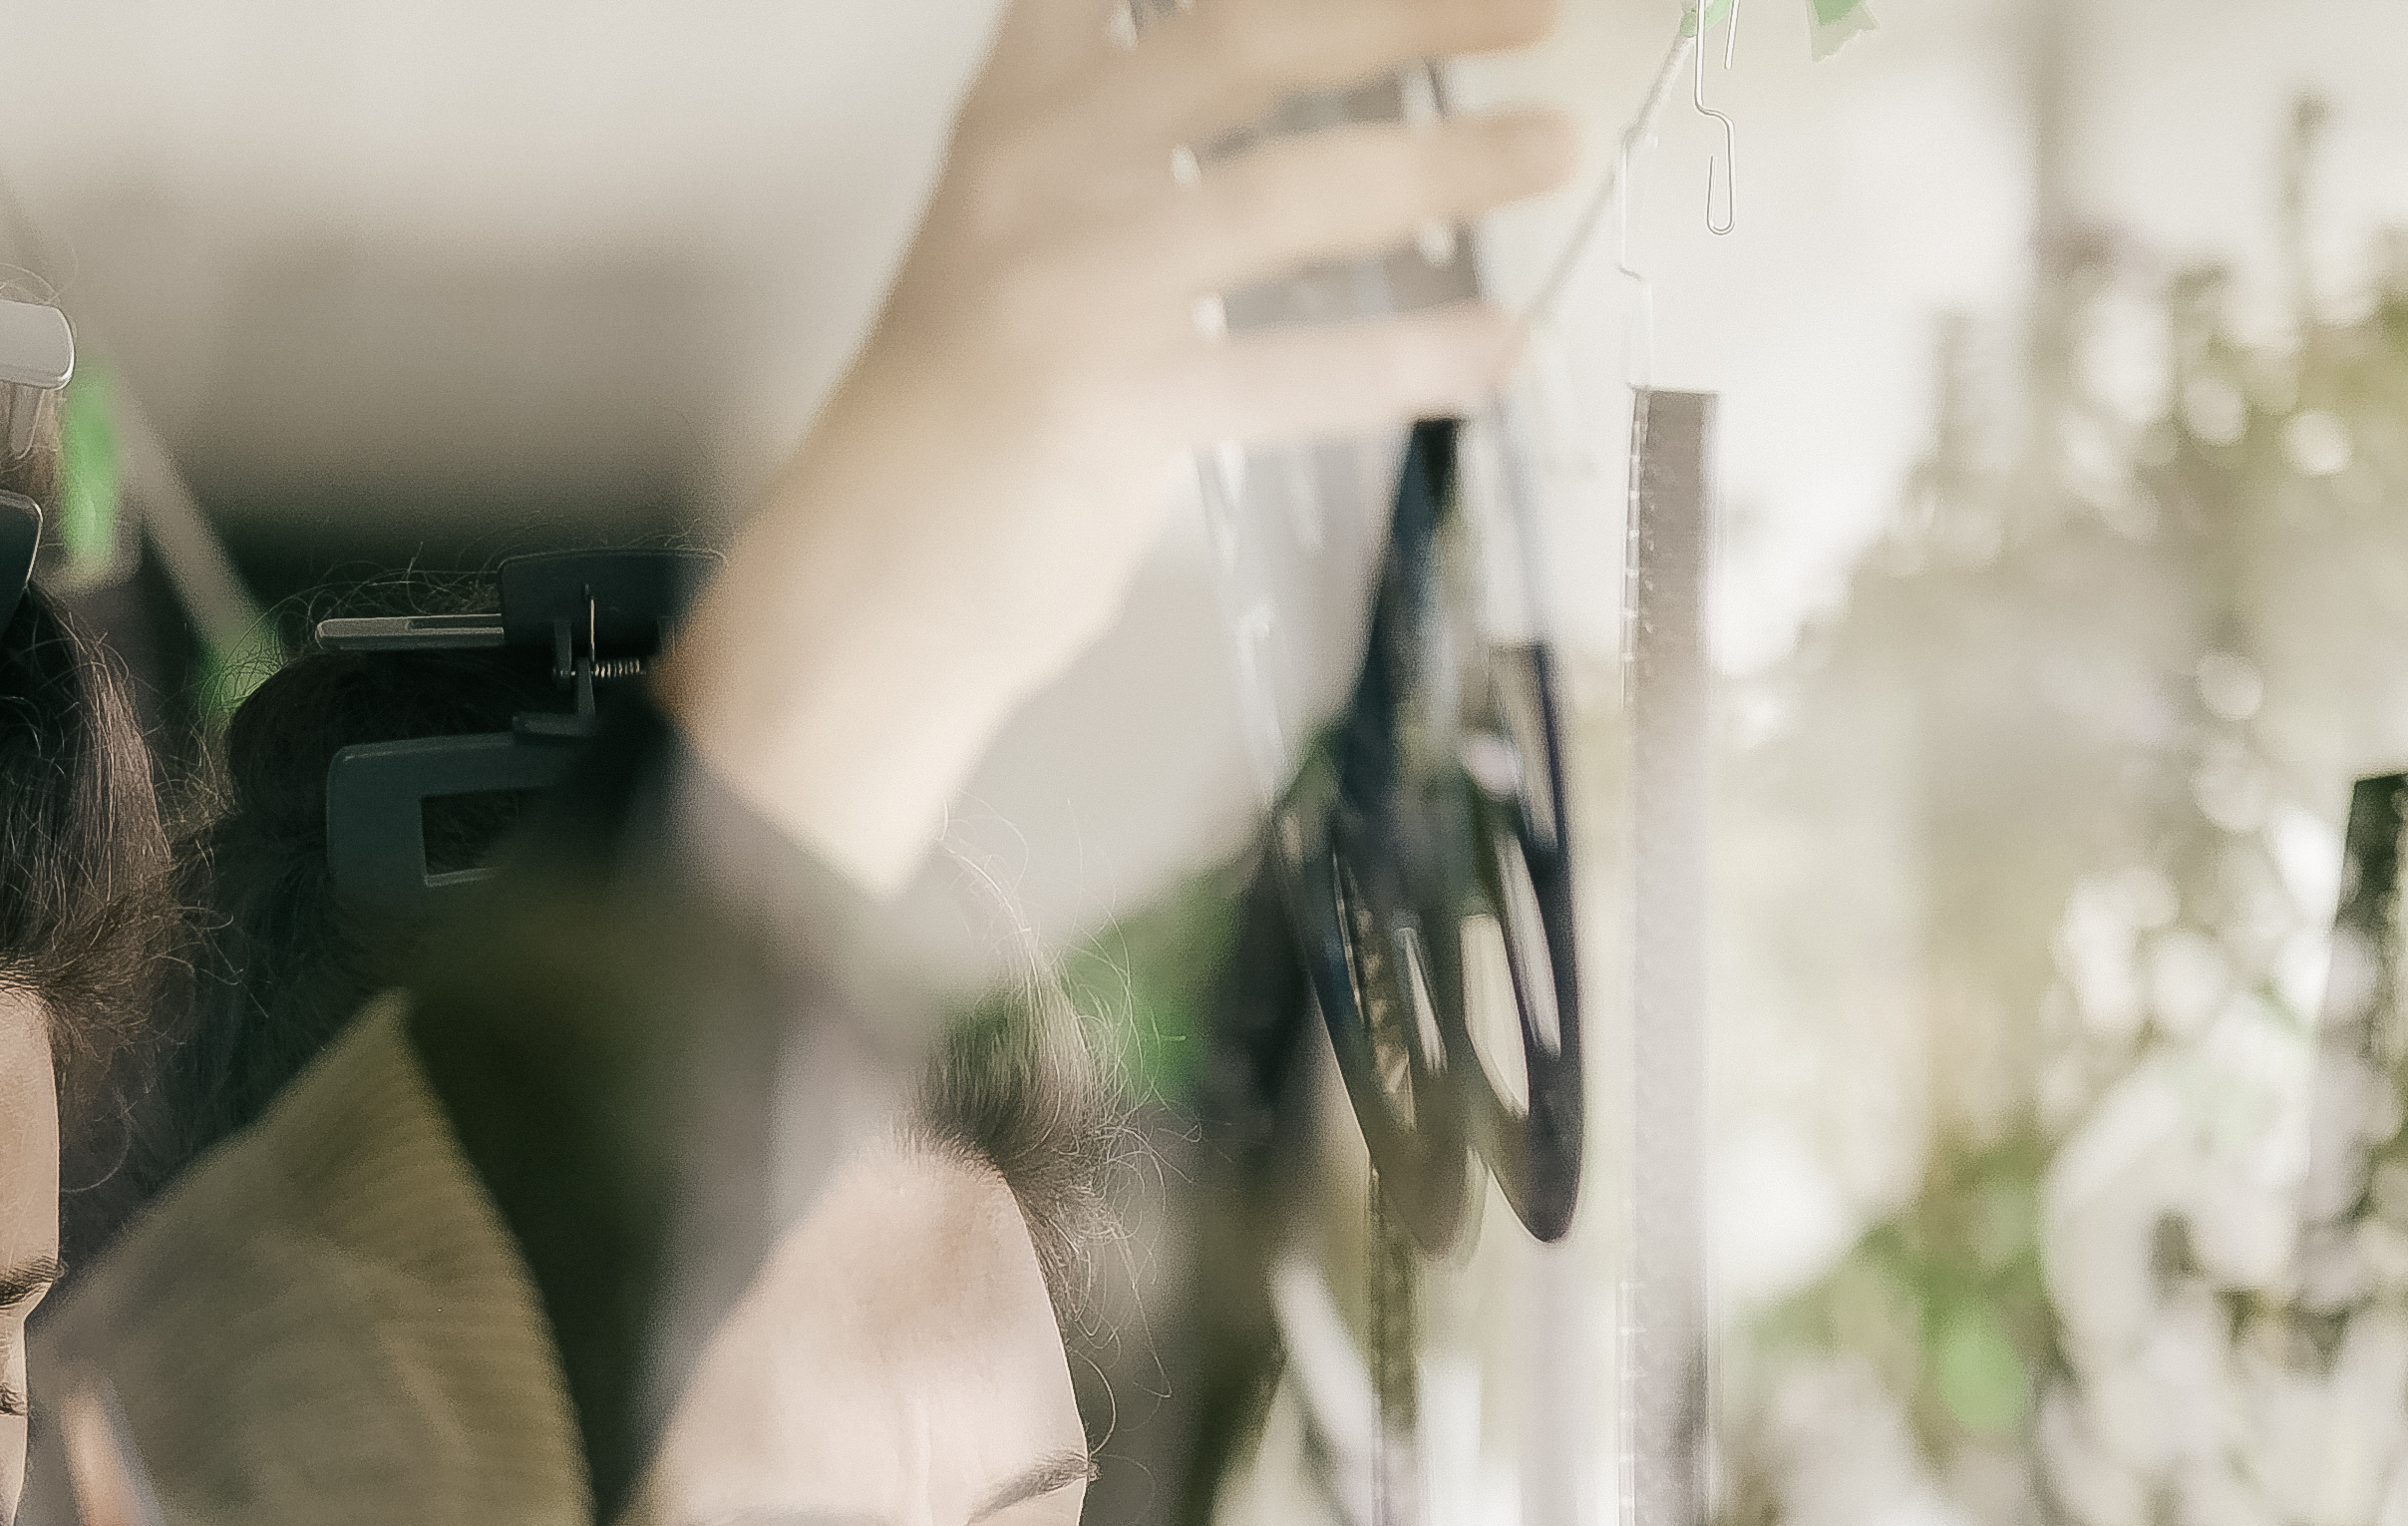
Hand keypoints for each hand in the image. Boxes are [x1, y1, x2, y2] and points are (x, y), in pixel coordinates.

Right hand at [662, 0, 1580, 891]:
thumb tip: (1312, 114)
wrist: (861, 584)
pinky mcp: (1105, 406)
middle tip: (1527, 7)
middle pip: (1242, 40)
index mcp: (1017, 115)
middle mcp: (1034, 174)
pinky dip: (1407, 357)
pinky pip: (1289, 369)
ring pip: (1284, 193)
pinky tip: (1495, 346)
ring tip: (1547, 149)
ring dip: (1441, 166)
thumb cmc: (962, 426)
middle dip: (1405, 13)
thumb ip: (1132, 155)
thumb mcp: (1023, 239)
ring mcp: (1066, 286)